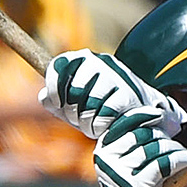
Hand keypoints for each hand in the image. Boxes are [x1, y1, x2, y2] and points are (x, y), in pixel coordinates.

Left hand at [40, 49, 186, 139]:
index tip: (57, 104)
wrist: (142, 110)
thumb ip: (56, 100)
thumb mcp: (76, 102)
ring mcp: (113, 77)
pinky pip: (103, 116)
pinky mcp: (126, 95)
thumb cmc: (102, 105)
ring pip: (87, 106)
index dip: (53, 90)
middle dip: (73, 113)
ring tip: (95, 124)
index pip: (58, 67)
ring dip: (87, 123)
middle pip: (72, 92)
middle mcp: (97, 62)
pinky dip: (100, 127)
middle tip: (82, 119)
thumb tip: (44, 98)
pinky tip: (107, 127)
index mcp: (81, 59)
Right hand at [93, 106, 186, 186]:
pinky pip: (163, 164)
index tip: (166, 117)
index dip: (149, 115)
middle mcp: (108, 159)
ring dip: (174, 148)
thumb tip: (163, 110)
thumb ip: (141, 140)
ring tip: (182, 153)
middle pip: (143, 132)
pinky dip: (179, 159)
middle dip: (165, 132)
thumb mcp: (134, 163)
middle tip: (177, 137)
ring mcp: (120, 173)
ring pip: (155, 147)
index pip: (127, 121)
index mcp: (105, 148)